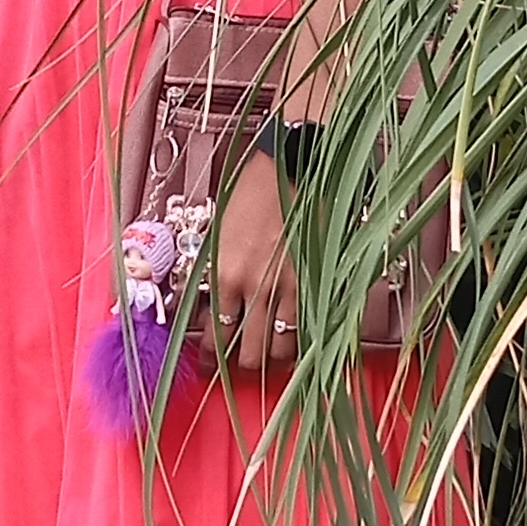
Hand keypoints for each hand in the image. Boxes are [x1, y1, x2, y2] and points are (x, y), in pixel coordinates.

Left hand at [212, 150, 297, 374]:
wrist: (292, 162)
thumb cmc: (251, 190)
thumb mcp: (218, 233)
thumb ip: (214, 274)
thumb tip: (206, 305)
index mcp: (225, 273)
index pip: (214, 335)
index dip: (210, 357)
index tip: (209, 362)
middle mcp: (257, 287)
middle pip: (248, 354)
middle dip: (242, 363)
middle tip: (240, 360)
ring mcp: (292, 286)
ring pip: (283, 350)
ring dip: (274, 356)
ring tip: (270, 353)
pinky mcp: (320, 279)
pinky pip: (313, 327)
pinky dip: (305, 339)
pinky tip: (300, 338)